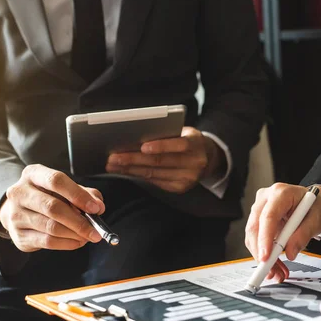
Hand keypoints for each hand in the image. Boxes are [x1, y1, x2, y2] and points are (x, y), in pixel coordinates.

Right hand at [0, 164, 105, 251]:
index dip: (78, 195)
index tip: (95, 208)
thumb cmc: (49, 197)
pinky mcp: (18, 235)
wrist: (20, 211)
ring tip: (87, 236)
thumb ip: (85, 194)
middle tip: (95, 231)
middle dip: (79, 222)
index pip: (56, 181)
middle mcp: (20, 192)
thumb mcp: (66, 189)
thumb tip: (98, 206)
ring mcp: (16, 214)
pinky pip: (47, 241)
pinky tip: (77, 242)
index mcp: (33, 174)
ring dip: (74, 234)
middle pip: (53, 207)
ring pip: (51, 227)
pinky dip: (67, 243)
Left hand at [105, 126, 224, 193]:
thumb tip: (136, 137)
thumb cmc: (189, 140)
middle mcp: (194, 163)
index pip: (179, 145)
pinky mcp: (180, 188)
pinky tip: (125, 171)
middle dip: (134, 159)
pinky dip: (137, 176)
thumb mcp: (184, 132)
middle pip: (160, 162)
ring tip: (113, 165)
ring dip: (130, 169)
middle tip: (113, 157)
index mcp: (196, 144)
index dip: (160, 146)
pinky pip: (155, 181)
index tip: (142, 146)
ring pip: (154, 173)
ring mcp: (187, 178)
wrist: (208, 158)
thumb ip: (167, 134)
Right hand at [245, 183, 320, 281]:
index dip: (265, 239)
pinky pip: (257, 238)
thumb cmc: (317, 206)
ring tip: (277, 272)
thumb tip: (290, 252)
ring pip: (253, 236)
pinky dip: (264, 253)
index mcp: (281, 193)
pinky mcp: (259, 218)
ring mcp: (260, 207)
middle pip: (255, 227)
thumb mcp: (316, 220)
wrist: (317, 201)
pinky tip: (274, 265)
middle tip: (271, 271)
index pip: (268, 217)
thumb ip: (303, 235)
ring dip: (263, 256)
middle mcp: (266, 198)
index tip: (266, 258)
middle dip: (261, 253)